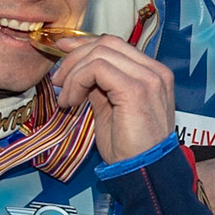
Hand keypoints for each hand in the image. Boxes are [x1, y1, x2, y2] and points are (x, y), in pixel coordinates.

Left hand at [47, 36, 175, 164]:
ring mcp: (148, 78)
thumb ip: (100, 86)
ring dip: (74, 73)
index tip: (63, 51)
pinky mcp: (135, 89)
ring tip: (67, 97)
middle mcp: (155, 71)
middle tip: (59, 79)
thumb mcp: (111, 109)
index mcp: (153, 74)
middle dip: (75, 57)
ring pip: (100, 53)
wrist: (145, 171)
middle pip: (107, 43)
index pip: (115, 45)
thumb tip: (79, 72)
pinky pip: (97, 68)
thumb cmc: (131, 149)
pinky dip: (78, 81)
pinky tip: (72, 101)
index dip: (85, 45)